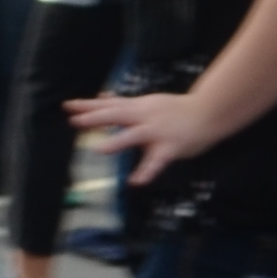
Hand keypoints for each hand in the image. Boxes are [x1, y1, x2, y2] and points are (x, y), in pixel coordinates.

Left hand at [67, 86, 219, 184]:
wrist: (209, 112)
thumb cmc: (177, 109)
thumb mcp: (148, 102)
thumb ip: (125, 103)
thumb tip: (102, 96)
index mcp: (138, 107)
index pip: (108, 105)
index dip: (87, 105)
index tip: (67, 106)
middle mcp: (145, 117)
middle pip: (116, 116)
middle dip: (95, 118)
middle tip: (75, 121)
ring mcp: (157, 132)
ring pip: (135, 136)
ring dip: (118, 142)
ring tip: (100, 150)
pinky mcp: (170, 147)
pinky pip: (157, 161)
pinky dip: (146, 171)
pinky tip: (136, 182)